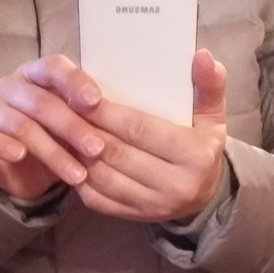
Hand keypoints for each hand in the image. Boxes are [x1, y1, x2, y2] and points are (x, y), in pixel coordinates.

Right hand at [0, 55, 103, 199]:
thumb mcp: (72, 126)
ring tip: (76, 174)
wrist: (14, 168)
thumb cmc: (50, 138)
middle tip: (97, 149)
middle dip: (73, 127)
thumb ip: (86, 117)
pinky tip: (20, 156)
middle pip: (41, 102)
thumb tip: (119, 121)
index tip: (97, 101)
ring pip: (21, 126)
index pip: (54, 67)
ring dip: (52, 152)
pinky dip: (4, 145)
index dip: (75, 82)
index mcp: (36, 75)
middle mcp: (10, 85)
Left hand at [77, 49, 226, 222]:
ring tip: (61, 129)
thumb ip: (209, 85)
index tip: (83, 95)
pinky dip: (78, 176)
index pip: (140, 129)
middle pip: (116, 151)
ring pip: (102, 176)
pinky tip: (67, 156)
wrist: (204, 195)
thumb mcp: (212, 115)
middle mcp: (175, 186)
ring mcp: (152, 206)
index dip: (107, 112)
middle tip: (63, 107)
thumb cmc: (202, 146)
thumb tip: (202, 55)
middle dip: (86, 128)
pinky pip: (97, 198)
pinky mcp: (133, 217)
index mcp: (195, 156)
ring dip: (76, 152)